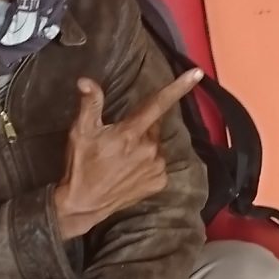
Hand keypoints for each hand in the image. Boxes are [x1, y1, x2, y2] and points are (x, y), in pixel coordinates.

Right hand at [52, 70, 204, 239]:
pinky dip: (148, 164)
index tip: (198, 73)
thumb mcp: (80, 132)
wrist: (84, 204)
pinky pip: (158, 164)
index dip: (179, 87)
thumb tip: (86, 81)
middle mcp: (149, 149)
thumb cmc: (81, 165)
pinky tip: (130, 172)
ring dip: (144, 147)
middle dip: (140, 128)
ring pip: (155, 146)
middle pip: (152, 127)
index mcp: (131, 133)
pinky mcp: (159, 182)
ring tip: (122, 159)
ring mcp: (157, 167)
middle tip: (118, 140)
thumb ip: (90, 104)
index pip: (158, 104)